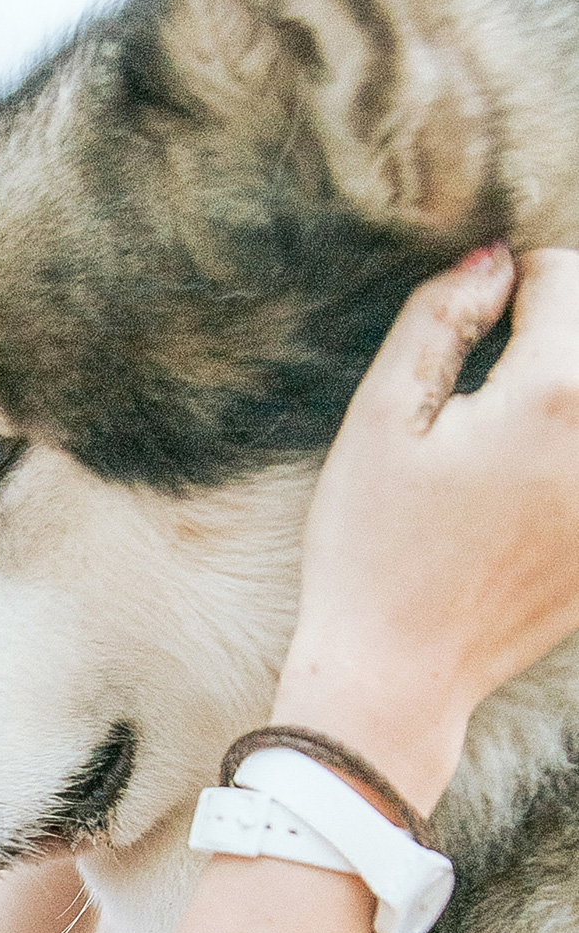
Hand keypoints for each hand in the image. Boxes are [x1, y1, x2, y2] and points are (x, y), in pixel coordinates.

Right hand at [275, 246, 578, 811]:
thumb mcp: (377, 423)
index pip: (563, 275)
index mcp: (552, 396)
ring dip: (560, 390)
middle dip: (548, 333)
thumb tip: (491, 261)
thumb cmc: (373, 549)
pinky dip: (564, 449)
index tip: (463, 336)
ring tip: (503, 439)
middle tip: (482, 391)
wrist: (400, 671)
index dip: (505, 289)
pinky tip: (518, 490)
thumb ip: (436, 322)